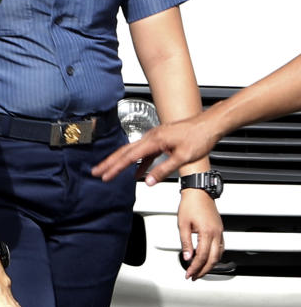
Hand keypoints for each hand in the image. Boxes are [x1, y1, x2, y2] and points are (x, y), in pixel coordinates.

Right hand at [91, 117, 220, 183]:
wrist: (209, 125)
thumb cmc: (199, 137)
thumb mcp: (182, 157)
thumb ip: (163, 170)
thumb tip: (147, 181)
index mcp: (153, 140)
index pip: (129, 157)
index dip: (114, 167)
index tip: (104, 175)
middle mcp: (151, 137)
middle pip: (124, 152)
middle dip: (109, 163)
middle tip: (96, 171)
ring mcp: (155, 138)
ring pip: (132, 152)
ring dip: (120, 162)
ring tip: (110, 171)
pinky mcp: (161, 141)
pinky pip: (145, 154)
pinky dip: (138, 163)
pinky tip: (137, 172)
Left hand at [178, 189, 223, 279]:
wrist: (199, 192)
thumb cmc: (190, 204)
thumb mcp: (183, 224)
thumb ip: (186, 243)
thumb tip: (187, 257)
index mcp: (207, 232)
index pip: (202, 256)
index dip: (195, 268)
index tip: (189, 274)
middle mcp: (216, 233)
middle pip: (213, 259)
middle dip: (204, 270)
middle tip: (194, 276)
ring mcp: (220, 232)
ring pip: (219, 255)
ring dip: (210, 265)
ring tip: (200, 271)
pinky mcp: (219, 230)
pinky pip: (220, 247)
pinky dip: (215, 256)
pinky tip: (208, 259)